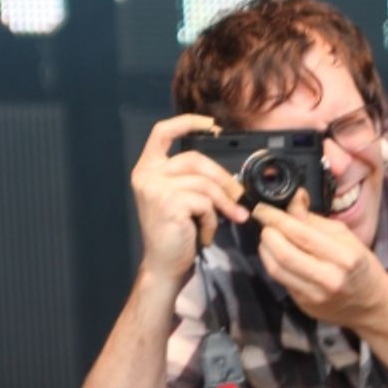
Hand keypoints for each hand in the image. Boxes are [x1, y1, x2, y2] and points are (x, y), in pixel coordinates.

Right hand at [131, 114, 249, 278]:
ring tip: (227, 220)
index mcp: (147, 168)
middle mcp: (146, 174)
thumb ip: (194, 179)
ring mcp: (155, 188)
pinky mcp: (169, 203)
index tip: (212, 126)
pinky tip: (204, 234)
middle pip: (196, 159)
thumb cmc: (176, 233)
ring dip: (223, 204)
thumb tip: (232, 178)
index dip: (187, 123)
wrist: (163, 265)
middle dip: (223, 179)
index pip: (162, 132)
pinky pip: (205, 203)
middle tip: (240, 197)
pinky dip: (212, 220)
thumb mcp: (182, 199)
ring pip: (205, 183)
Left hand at [253, 189, 386, 327]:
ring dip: (265, 249)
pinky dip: (274, 263)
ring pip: (275, 269)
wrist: (371, 304)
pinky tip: (279, 254)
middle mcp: (329, 279)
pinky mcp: (304, 305)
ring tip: (269, 238)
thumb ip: (315, 220)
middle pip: (283, 253)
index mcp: (344, 257)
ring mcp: (315, 296)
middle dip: (268, 233)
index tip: (262, 208)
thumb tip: (293, 199)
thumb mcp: (346, 236)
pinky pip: (281, 280)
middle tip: (266, 223)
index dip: (276, 219)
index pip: (301, 234)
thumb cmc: (360, 265)